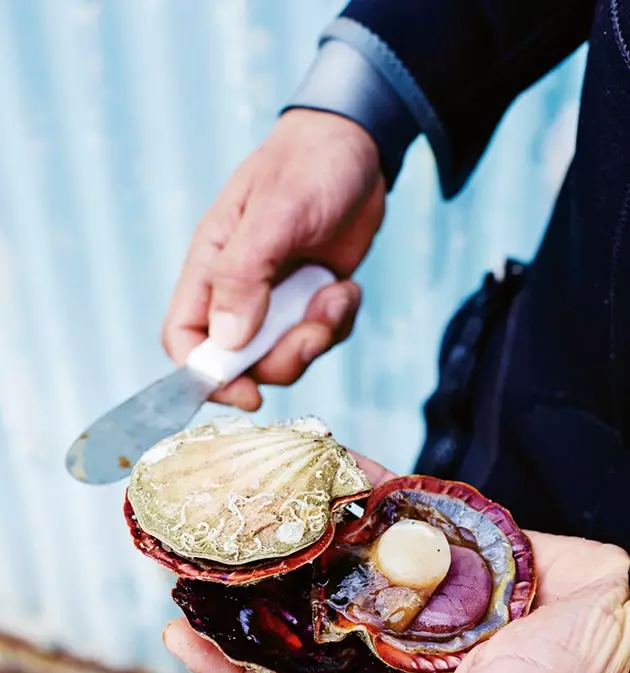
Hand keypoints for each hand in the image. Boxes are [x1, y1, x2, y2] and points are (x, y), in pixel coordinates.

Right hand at [162, 111, 385, 410]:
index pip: (184, 341)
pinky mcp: (310, 301)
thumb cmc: (307, 165)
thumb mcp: (275, 213)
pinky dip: (337, 322)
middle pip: (240, 363)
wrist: (358, 147)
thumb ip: (245, 275)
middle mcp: (237, 291)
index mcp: (210, 268)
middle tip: (313, 331)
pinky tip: (346, 287)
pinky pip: (319, 338)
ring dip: (315, 339)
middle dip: (280, 360)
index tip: (248, 392)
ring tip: (335, 295)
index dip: (206, 377)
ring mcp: (276, 300)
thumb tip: (227, 342)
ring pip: (283, 357)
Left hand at [163, 456, 629, 672]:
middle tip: (189, 561)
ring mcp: (408, 584)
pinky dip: (352, 485)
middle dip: (245, 594)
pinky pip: (383, 509)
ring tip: (234, 502)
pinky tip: (312, 460)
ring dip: (287, 532)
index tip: (177, 638)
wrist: (627, 617)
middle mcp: (386, 637)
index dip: (232, 670)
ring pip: (332, 557)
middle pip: (297, 617)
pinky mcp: (436, 538)